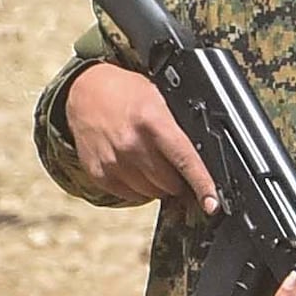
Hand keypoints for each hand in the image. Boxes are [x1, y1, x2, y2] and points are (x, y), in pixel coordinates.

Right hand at [63, 61, 215, 209]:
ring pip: (152, 193)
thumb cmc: (126, 93)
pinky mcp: (99, 174)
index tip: (211, 203)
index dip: (202, 184)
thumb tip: (203, 158)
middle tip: (174, 164)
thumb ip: (178, 128)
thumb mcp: (158, 98)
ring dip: (159, 185)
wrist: (84, 91)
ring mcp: (113, 162)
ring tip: (151, 160)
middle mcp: (131, 144)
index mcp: (151, 121)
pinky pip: (131, 196)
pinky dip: (139, 187)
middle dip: (179, 179)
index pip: (184, 160)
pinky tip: (134, 165)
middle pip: (170, 183)